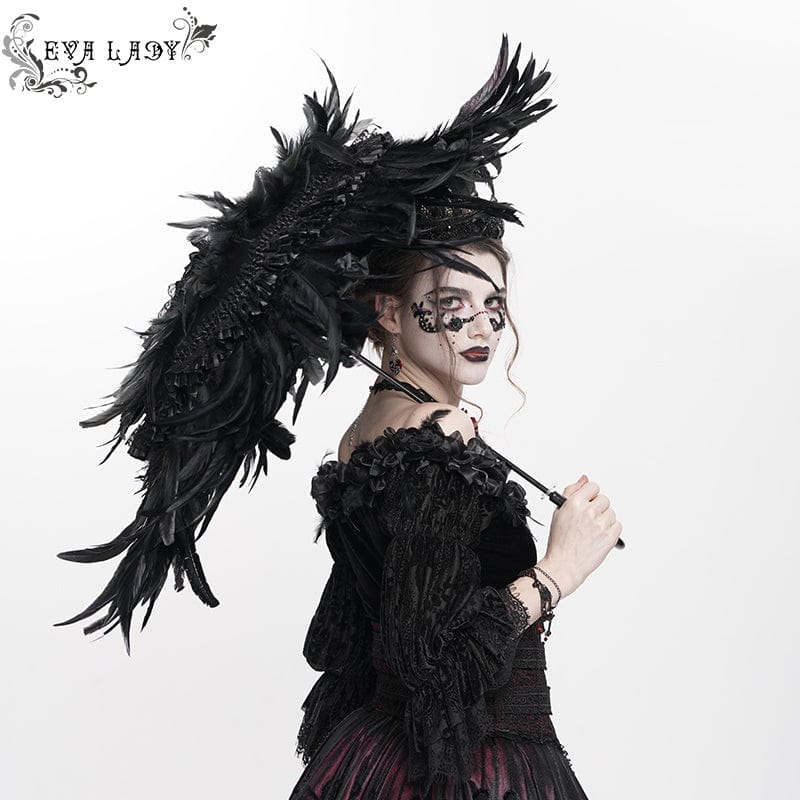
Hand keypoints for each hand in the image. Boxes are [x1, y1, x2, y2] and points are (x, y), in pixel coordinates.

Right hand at [539, 475, 621, 597]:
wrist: (564, 564)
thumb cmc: (560, 541)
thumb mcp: (559, 512)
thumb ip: (572, 492)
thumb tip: (584, 478)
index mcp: (574, 503)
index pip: (593, 487)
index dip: (590, 495)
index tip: (588, 502)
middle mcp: (588, 511)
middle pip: (604, 499)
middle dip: (597, 508)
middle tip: (588, 520)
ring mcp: (600, 524)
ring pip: (611, 513)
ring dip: (604, 520)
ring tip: (592, 531)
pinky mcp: (610, 537)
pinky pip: (617, 526)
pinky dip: (611, 530)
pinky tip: (599, 536)